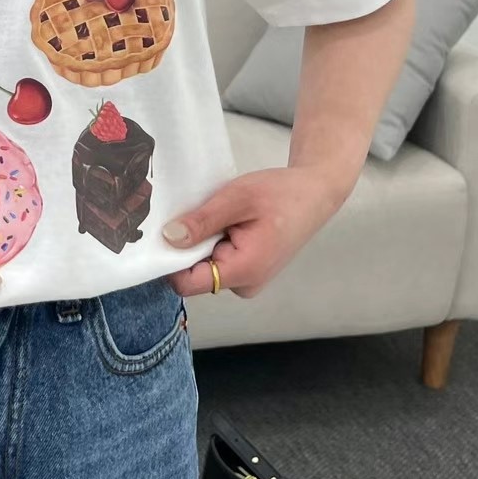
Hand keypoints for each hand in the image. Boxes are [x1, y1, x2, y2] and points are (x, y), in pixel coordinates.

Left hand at [163, 166, 344, 297]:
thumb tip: (168, 238)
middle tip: (192, 213)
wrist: (315, 194)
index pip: (187, 283)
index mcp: (244, 271)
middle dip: (186, 246)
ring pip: (204, 267)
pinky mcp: (247, 270)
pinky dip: (212, 242)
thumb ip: (202, 221)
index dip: (168, 260)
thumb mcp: (237, 198)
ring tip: (215, 214)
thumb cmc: (282, 194)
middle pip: (193, 275)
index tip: (163, 232)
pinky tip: (222, 221)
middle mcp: (244, 284)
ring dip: (200, 242)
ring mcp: (247, 280)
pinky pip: (216, 261)